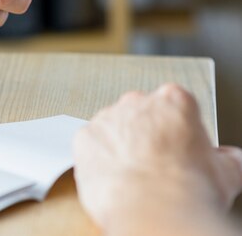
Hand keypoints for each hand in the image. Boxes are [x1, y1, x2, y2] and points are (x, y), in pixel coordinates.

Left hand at [73, 83, 241, 234]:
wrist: (152, 210)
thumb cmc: (186, 190)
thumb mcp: (227, 172)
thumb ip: (227, 157)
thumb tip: (230, 159)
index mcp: (173, 100)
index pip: (173, 106)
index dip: (177, 131)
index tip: (178, 148)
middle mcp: (137, 102)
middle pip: (140, 115)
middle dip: (146, 135)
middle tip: (156, 164)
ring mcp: (107, 118)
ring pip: (113, 129)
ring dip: (120, 146)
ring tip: (135, 176)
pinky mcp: (84, 138)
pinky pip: (90, 145)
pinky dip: (98, 159)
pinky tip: (114, 177)